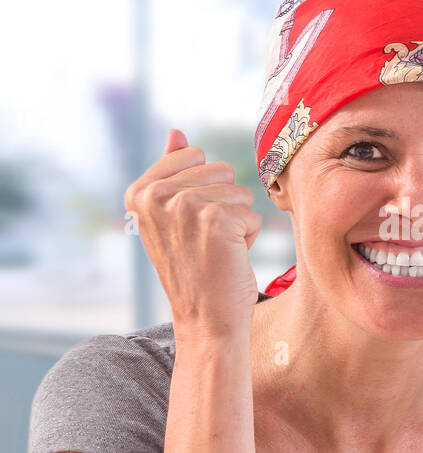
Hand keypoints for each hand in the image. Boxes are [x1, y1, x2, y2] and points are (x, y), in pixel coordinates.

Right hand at [124, 128, 261, 340]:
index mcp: (139, 191)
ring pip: (239, 191)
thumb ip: (172, 171)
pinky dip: (250, 237)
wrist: (204, 320)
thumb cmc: (194, 267)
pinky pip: (253, 213)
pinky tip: (229, 258)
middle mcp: (155, 196)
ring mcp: (184, 206)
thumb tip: (176, 132)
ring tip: (217, 249)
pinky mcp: (216, 220)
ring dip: (237, 221)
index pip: (194, 154)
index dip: (204, 188)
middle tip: (206, 239)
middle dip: (224, 203)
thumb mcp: (173, 216)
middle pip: (221, 168)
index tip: (189, 224)